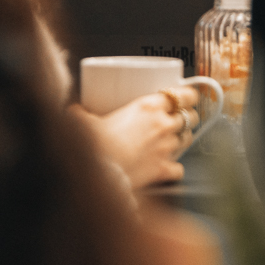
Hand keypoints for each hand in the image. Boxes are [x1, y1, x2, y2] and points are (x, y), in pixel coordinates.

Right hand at [78, 84, 202, 189]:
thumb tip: (73, 111)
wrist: (99, 170)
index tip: (187, 97)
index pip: (182, 94)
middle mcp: (162, 125)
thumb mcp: (85, 121)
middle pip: (190, 117)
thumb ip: (82, 114)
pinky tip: (167, 168)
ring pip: (188, 140)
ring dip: (183, 139)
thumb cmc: (94, 143)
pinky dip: (175, 168)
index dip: (189, 95)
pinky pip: (179, 168)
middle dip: (187, 118)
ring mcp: (166, 148)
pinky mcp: (163, 169)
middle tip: (178, 120)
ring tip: (173, 141)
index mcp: (148, 107)